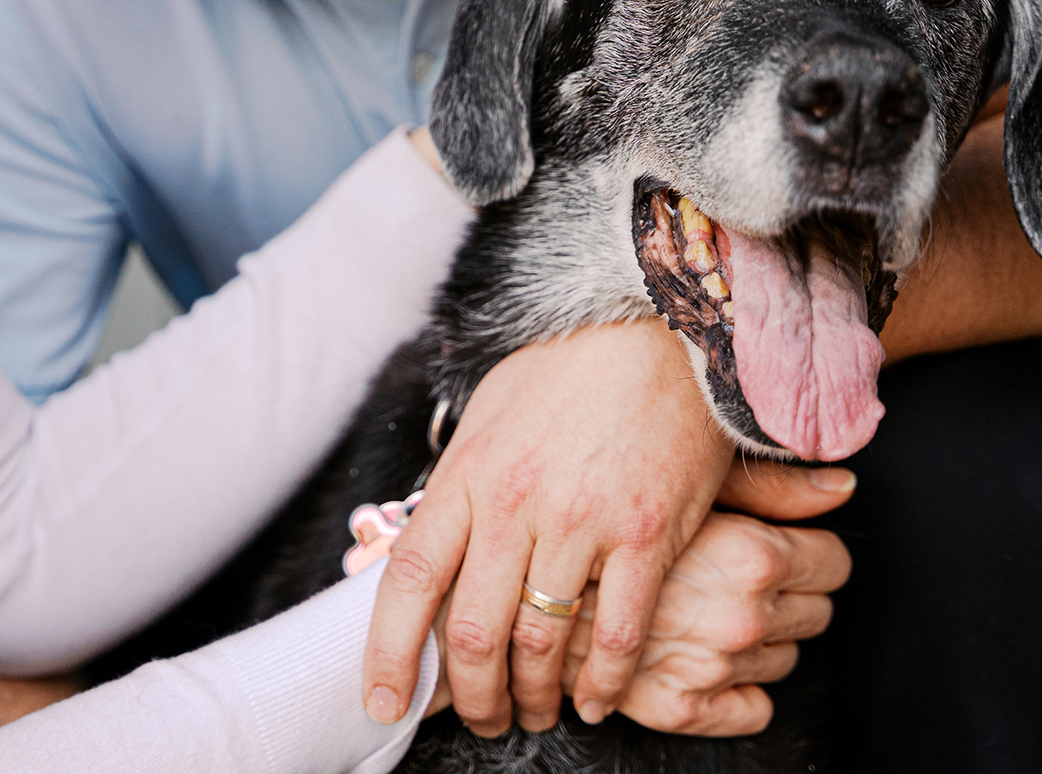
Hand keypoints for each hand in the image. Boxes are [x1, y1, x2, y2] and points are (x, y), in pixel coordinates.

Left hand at [362, 316, 731, 735]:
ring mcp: (583, 522)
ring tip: (534, 713)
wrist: (659, 323)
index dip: (387, 654)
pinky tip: (596, 700)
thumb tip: (424, 544)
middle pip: (471, 632)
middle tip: (479, 719)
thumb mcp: (489, 416)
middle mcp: (516, 504)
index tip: (382, 701)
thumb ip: (459, 485)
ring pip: (541, 644)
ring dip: (532, 696)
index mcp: (467, 475)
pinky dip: (606, 683)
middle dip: (469, 696)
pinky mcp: (648, 533)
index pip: (408, 582)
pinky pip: (619, 634)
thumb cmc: (571, 368)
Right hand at [566, 461, 853, 735]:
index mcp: (752, 557)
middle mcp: (740, 618)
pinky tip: (705, 654)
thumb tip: (841, 486)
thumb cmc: (607, 498)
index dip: (812, 550)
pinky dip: (738, 691)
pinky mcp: (676, 707)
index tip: (787, 544)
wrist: (522, 555)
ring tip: (709, 604)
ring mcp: (710, 668)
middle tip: (742, 572)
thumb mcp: (690, 474)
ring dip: (757, 638)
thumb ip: (770, 486)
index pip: (833, 564)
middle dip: (788, 594)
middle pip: (815, 615)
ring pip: (783, 662)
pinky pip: (749, 711)